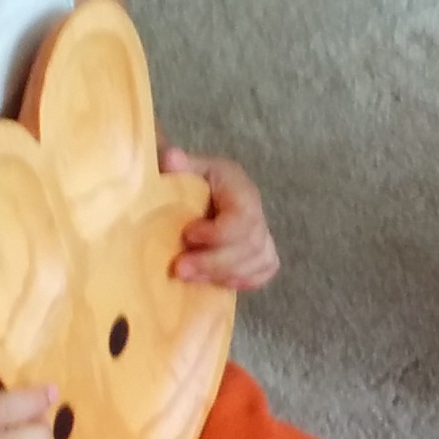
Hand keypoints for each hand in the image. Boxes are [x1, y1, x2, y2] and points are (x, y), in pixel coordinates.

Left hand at [165, 149, 278, 289]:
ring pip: (260, 258)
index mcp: (239, 188)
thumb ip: (179, 165)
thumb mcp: (185, 167)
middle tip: (180, 269)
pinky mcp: (262, 249)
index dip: (219, 232)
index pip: (243, 215)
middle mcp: (255, 209)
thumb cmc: (189, 179)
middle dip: (216, 261)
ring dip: (225, 273)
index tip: (188, 235)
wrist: (196, 190)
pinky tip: (220, 281)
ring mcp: (262, 231)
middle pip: (251, 243)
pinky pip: (267, 268)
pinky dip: (247, 278)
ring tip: (190, 277)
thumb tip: (171, 157)